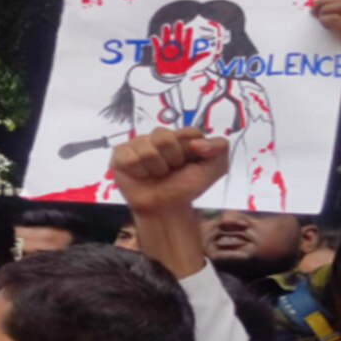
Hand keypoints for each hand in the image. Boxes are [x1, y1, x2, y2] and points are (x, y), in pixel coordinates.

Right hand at [108, 127, 228, 213]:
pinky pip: (129, 156)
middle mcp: (157, 136)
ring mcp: (137, 144)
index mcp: (179, 136)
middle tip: (170, 171)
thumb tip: (198, 142)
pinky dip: (138, 170)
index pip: (188, 131)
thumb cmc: (185, 188)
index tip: (188, 164)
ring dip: (155, 167)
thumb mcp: (215, 169)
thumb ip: (220, 148)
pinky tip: (141, 176)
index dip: (190, 151)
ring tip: (156, 175)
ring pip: (146, 147)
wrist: (165, 209)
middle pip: (164, 136)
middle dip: (171, 159)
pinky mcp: (120, 155)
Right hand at [151, 21, 211, 76]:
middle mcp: (176, 47)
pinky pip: (156, 46)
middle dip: (178, 30)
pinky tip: (154, 37)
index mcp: (184, 49)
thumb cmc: (180, 69)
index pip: (187, 42)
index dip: (189, 36)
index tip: (190, 28)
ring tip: (166, 26)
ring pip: (167, 39)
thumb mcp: (190, 64)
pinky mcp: (158, 51)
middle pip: (178, 38)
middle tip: (179, 22)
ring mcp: (167, 48)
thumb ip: (198, 58)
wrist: (167, 75)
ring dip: (166, 33)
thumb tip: (211, 52)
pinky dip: (155, 42)